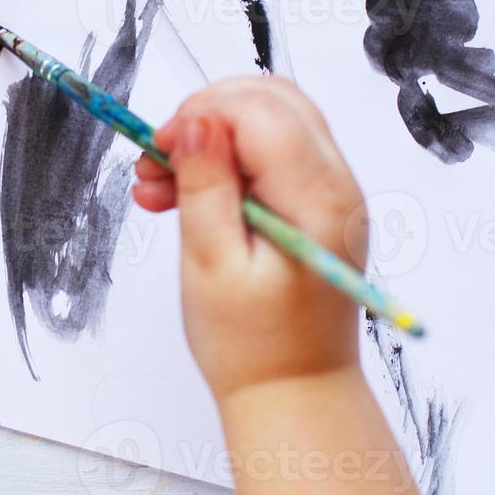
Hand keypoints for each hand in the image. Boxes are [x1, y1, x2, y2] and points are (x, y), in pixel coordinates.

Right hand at [133, 76, 368, 400]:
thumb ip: (206, 186)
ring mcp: (331, 194)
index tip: (159, 149)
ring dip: (211, 135)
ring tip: (158, 182)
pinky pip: (271, 152)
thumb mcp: (211, 264)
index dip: (203, 114)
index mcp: (317, 202)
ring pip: (269, 120)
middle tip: (158, 158)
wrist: (295, 393)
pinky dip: (226, 158)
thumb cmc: (252, 345)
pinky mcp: (316, 203)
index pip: (262, 112)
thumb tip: (198, 122)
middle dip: (206, 114)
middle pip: (273, 100)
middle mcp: (337, 187)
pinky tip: (183, 192)